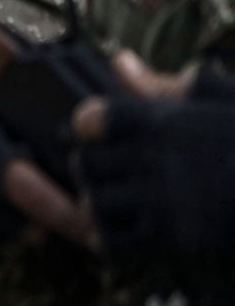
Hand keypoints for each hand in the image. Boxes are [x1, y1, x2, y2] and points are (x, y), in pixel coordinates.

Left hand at [74, 52, 234, 278]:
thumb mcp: (222, 104)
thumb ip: (164, 86)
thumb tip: (121, 62)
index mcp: (163, 121)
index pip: (91, 118)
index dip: (91, 128)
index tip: (103, 135)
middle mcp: (155, 159)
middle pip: (85, 163)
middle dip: (93, 170)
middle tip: (111, 177)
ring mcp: (162, 201)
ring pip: (95, 203)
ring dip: (101, 207)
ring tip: (122, 208)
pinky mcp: (174, 242)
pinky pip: (114, 243)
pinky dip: (114, 242)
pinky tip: (134, 238)